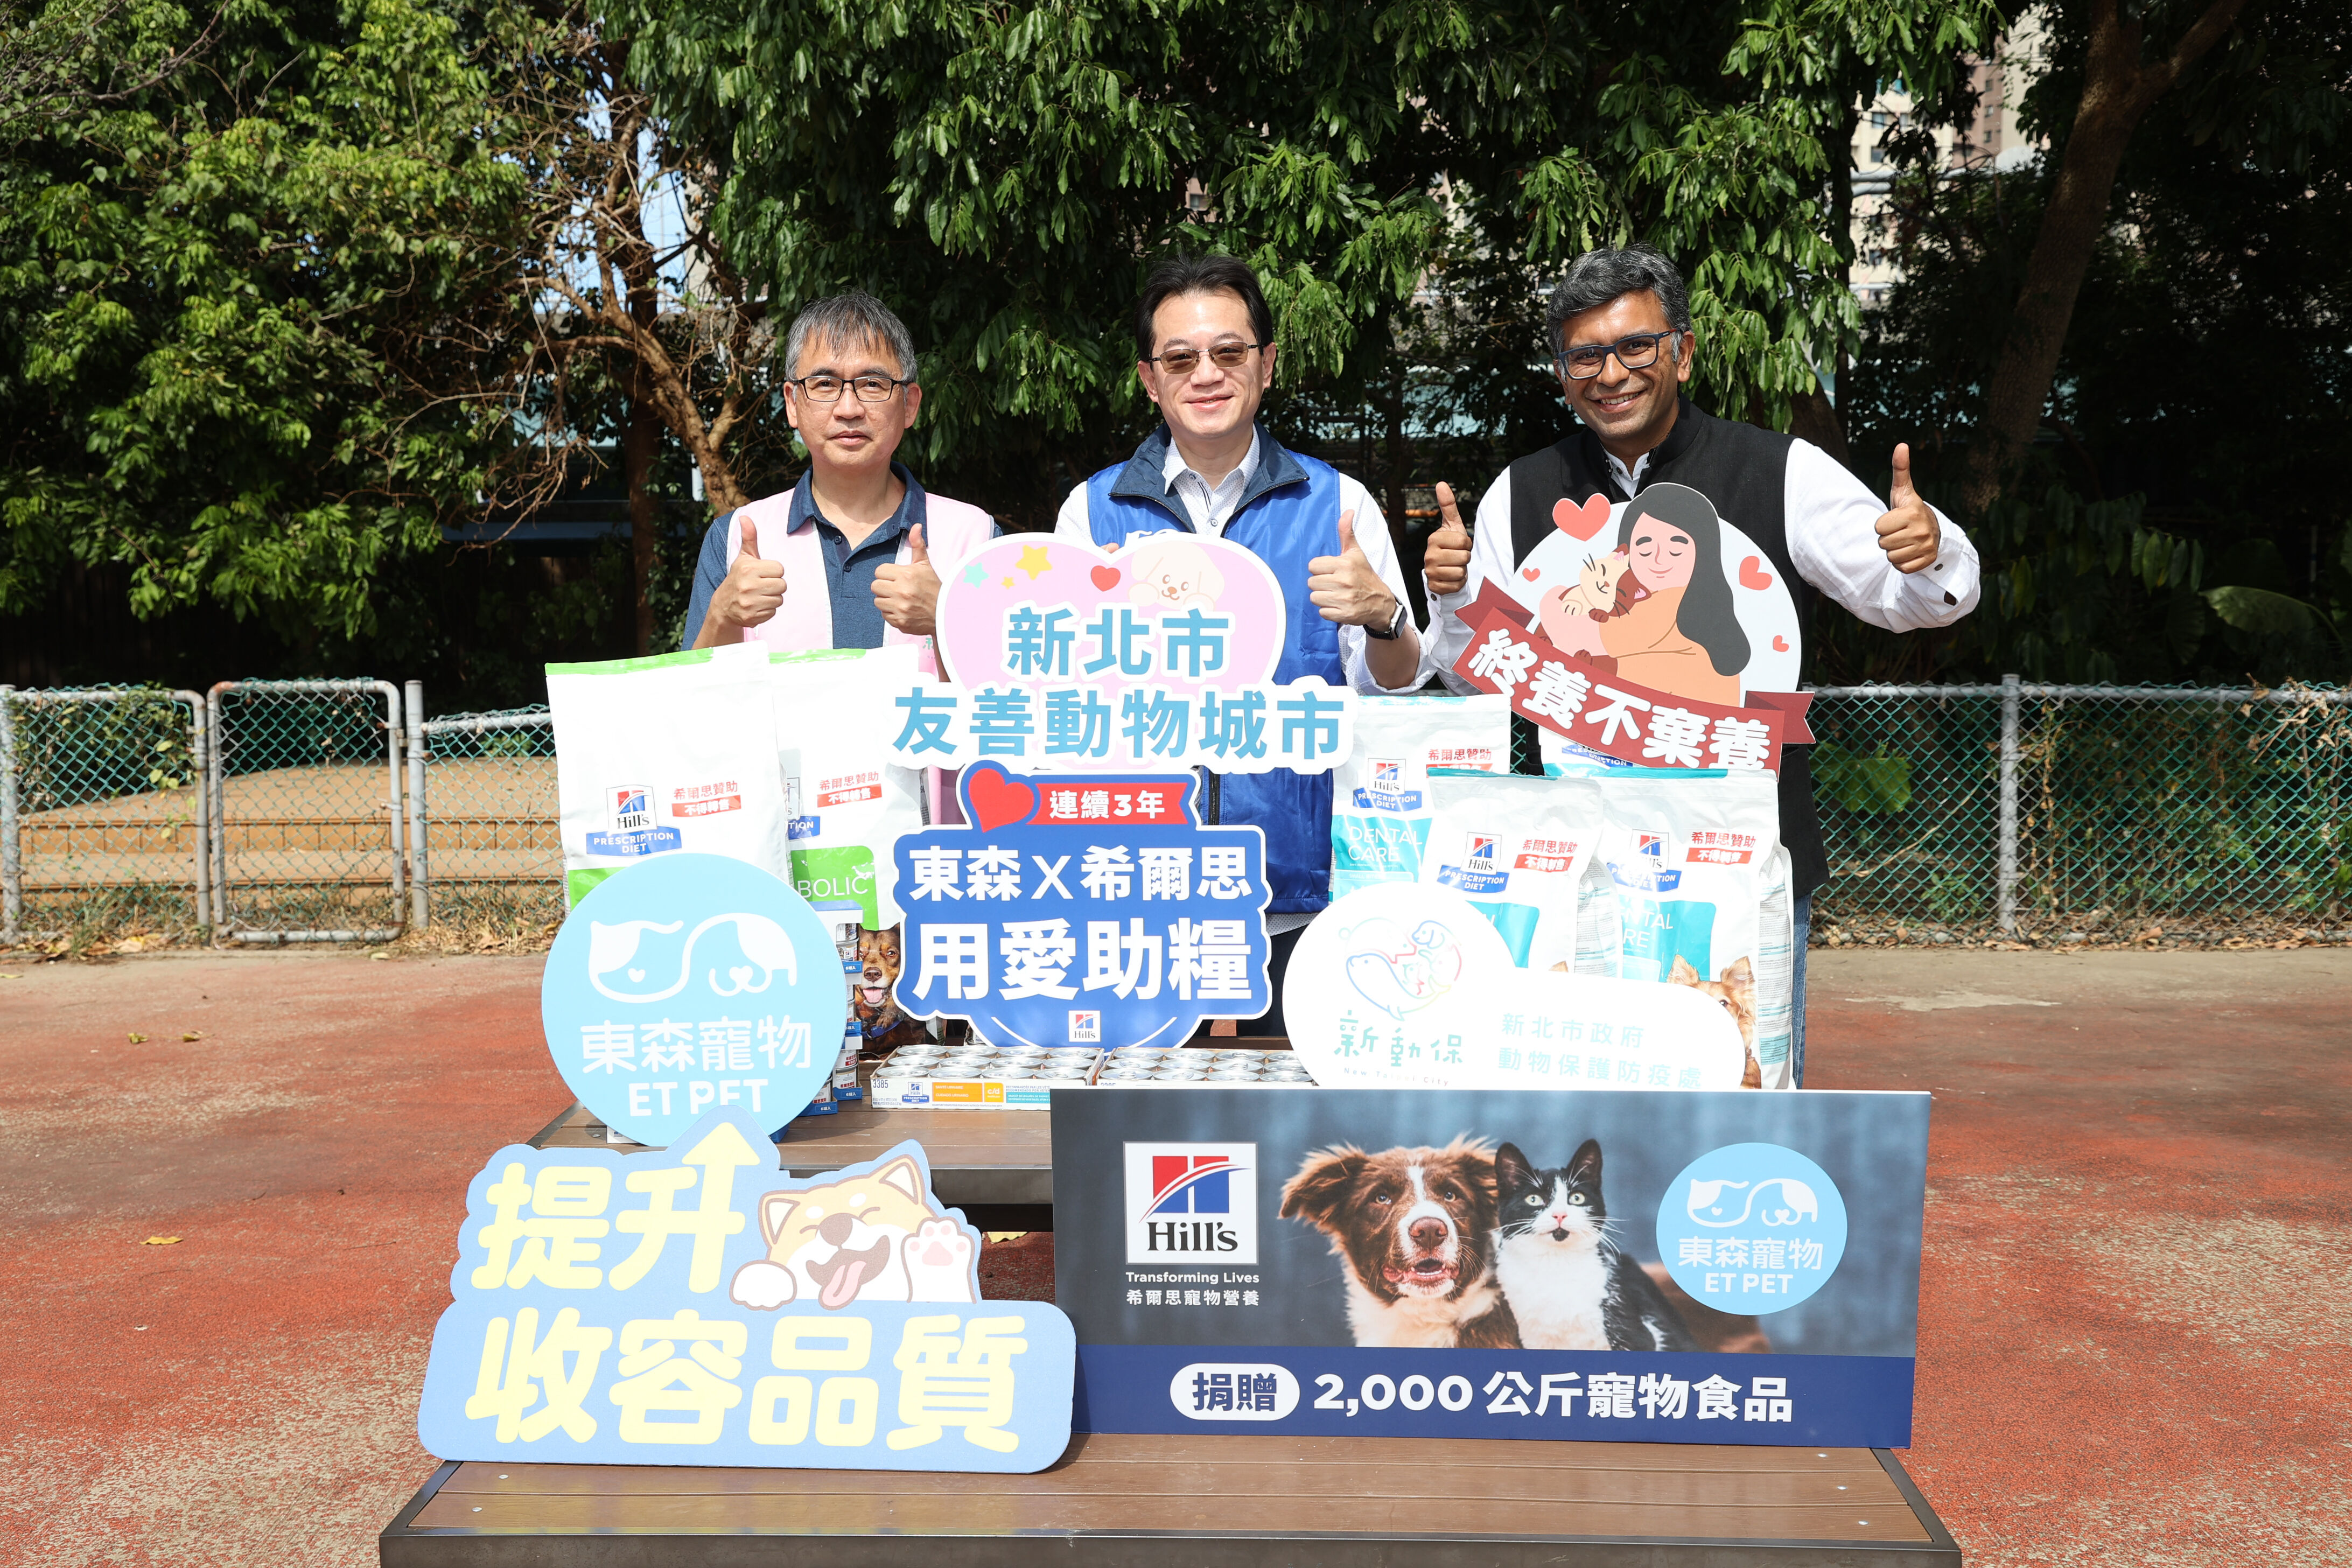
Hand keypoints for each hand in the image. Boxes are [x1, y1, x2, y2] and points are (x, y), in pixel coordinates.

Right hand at [711, 515, 785, 630]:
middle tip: (762, 585)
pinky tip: (756, 606)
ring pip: (779, 600)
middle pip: (782, 585)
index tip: (763, 573)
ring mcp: (749, 603)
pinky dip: (767, 611)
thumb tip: (744, 517)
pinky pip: (773, 613)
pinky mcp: (751, 617)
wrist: (723, 605)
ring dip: (772, 598)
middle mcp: (748, 585)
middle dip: (775, 585)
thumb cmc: (739, 577)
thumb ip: (749, 538)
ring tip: (759, 596)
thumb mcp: (744, 557)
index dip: (773, 571)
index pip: (780, 569)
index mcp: (748, 568)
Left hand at [873, 522, 941, 636]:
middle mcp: (902, 591)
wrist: (945, 613)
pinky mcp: (899, 621)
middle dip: (884, 587)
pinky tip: (902, 610)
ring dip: (886, 600)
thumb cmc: (933, 587)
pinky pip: (884, 615)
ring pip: (877, 601)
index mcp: (906, 575)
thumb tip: (916, 526)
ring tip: (900, 599)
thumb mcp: (925, 565)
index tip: (897, 577)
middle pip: (875, 586)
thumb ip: (917, 545)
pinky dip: (891, 613)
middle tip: (896, 588)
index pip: (879, 571)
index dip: (887, 574)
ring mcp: (900, 608)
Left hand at [1308, 511, 1399, 628]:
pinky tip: (1339, 605)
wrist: (1381, 602)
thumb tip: (1348, 511)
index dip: (1320, 569)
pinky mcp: (1344, 614)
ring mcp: (1345, 599)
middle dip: (1321, 584)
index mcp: (1344, 564)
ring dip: (1323, 598)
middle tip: (1335, 584)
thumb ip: (1346, 532)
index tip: (1332, 571)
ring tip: (1336, 595)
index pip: (1313, 566)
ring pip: (1314, 597)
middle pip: (1311, 582)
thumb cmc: (1364, 575)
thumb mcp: (1356, 553)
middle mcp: (1344, 581)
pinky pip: (1322, 612)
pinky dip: (1328, 611)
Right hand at [1423, 482, 1470, 596]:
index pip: (1464, 541)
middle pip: (1464, 557)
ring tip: (1453, 567)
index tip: (1458, 545)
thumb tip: (1441, 483)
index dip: (1466, 544)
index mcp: (1433, 539)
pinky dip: (1458, 582)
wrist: (1443, 569)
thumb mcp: (1452, 525)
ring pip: (1461, 572)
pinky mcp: (1435, 586)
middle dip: (1465, 558)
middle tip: (1456, 557)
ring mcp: (1430, 572)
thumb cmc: (1451, 545)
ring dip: (1462, 570)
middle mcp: (1429, 556)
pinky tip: (1451, 577)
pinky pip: (1457, 584)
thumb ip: (1448, 505)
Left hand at [1874, 443, 1939, 573]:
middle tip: (1899, 531)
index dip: (1882, 524)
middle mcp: (1921, 530)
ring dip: (1894, 551)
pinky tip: (1909, 551)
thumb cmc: (1909, 509)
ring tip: (1904, 541)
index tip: (1894, 519)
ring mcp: (1926, 547)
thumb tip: (1901, 445)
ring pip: (1891, 557)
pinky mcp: (1927, 561)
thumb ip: (1900, 469)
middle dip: (1887, 538)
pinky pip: (1902, 568)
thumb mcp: (1903, 490)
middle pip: (1883, 543)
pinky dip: (1902, 562)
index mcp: (1912, 513)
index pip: (1878, 527)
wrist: (1932, 530)